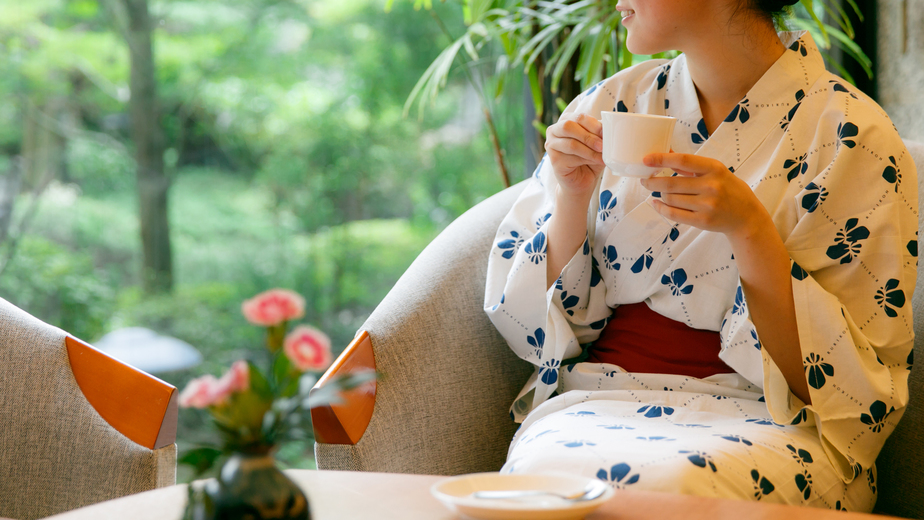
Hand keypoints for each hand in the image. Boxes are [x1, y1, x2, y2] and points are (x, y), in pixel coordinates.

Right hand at [545, 113, 605, 199]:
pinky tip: (595, 163)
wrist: (582, 181)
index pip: (579, 117)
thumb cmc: (589, 158)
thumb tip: (607, 129)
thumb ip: (599, 134)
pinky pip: (571, 158)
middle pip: (569, 126)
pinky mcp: (553, 160)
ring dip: (589, 151)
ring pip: (571, 144)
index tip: (604, 132)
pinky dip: (586, 160)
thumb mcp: (596, 143)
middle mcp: (555, 131)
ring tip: (601, 157)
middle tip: (602, 146)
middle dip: (588, 136)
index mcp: (566, 121)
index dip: (593, 124)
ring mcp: (551, 145)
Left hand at [639, 152, 769, 240]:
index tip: (645, 159)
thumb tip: (665, 153)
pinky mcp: (702, 221)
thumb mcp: (715, 171)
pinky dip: (661, 208)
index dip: (661, 159)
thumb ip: (691, 164)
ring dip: (660, 194)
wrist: (746, 216)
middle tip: (644, 180)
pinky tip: (656, 203)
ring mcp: (707, 205)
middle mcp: (711, 186)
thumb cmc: (728, 189)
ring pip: (670, 198)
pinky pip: (673, 214)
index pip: (683, 161)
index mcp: (715, 169)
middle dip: (653, 181)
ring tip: (659, 191)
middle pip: (671, 183)